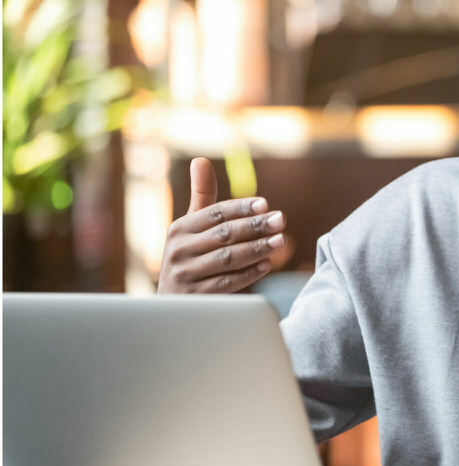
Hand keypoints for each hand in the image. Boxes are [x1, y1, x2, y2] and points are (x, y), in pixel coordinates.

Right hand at [157, 158, 286, 293]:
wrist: (170, 305)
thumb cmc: (188, 258)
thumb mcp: (190, 228)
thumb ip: (201, 197)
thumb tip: (201, 160)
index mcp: (180, 229)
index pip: (215, 213)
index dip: (241, 208)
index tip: (266, 204)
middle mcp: (179, 249)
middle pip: (224, 234)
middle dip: (255, 226)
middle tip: (282, 219)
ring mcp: (185, 274)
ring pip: (227, 258)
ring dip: (257, 248)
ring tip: (281, 241)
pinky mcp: (195, 297)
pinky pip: (226, 283)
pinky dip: (248, 273)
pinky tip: (267, 264)